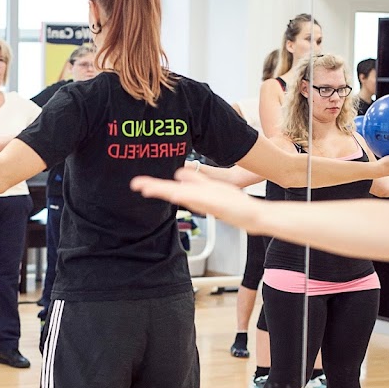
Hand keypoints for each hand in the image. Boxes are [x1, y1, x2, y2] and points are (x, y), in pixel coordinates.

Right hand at [130, 168, 261, 230]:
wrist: (251, 215)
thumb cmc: (233, 202)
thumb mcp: (210, 186)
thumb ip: (195, 179)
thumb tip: (179, 172)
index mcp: (194, 194)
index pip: (170, 188)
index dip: (154, 185)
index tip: (138, 183)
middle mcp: (196, 199)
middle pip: (171, 192)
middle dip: (154, 188)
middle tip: (137, 185)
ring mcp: (205, 202)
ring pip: (181, 196)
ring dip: (165, 192)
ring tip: (149, 189)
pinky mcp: (215, 205)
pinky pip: (198, 200)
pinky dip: (187, 197)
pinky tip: (177, 194)